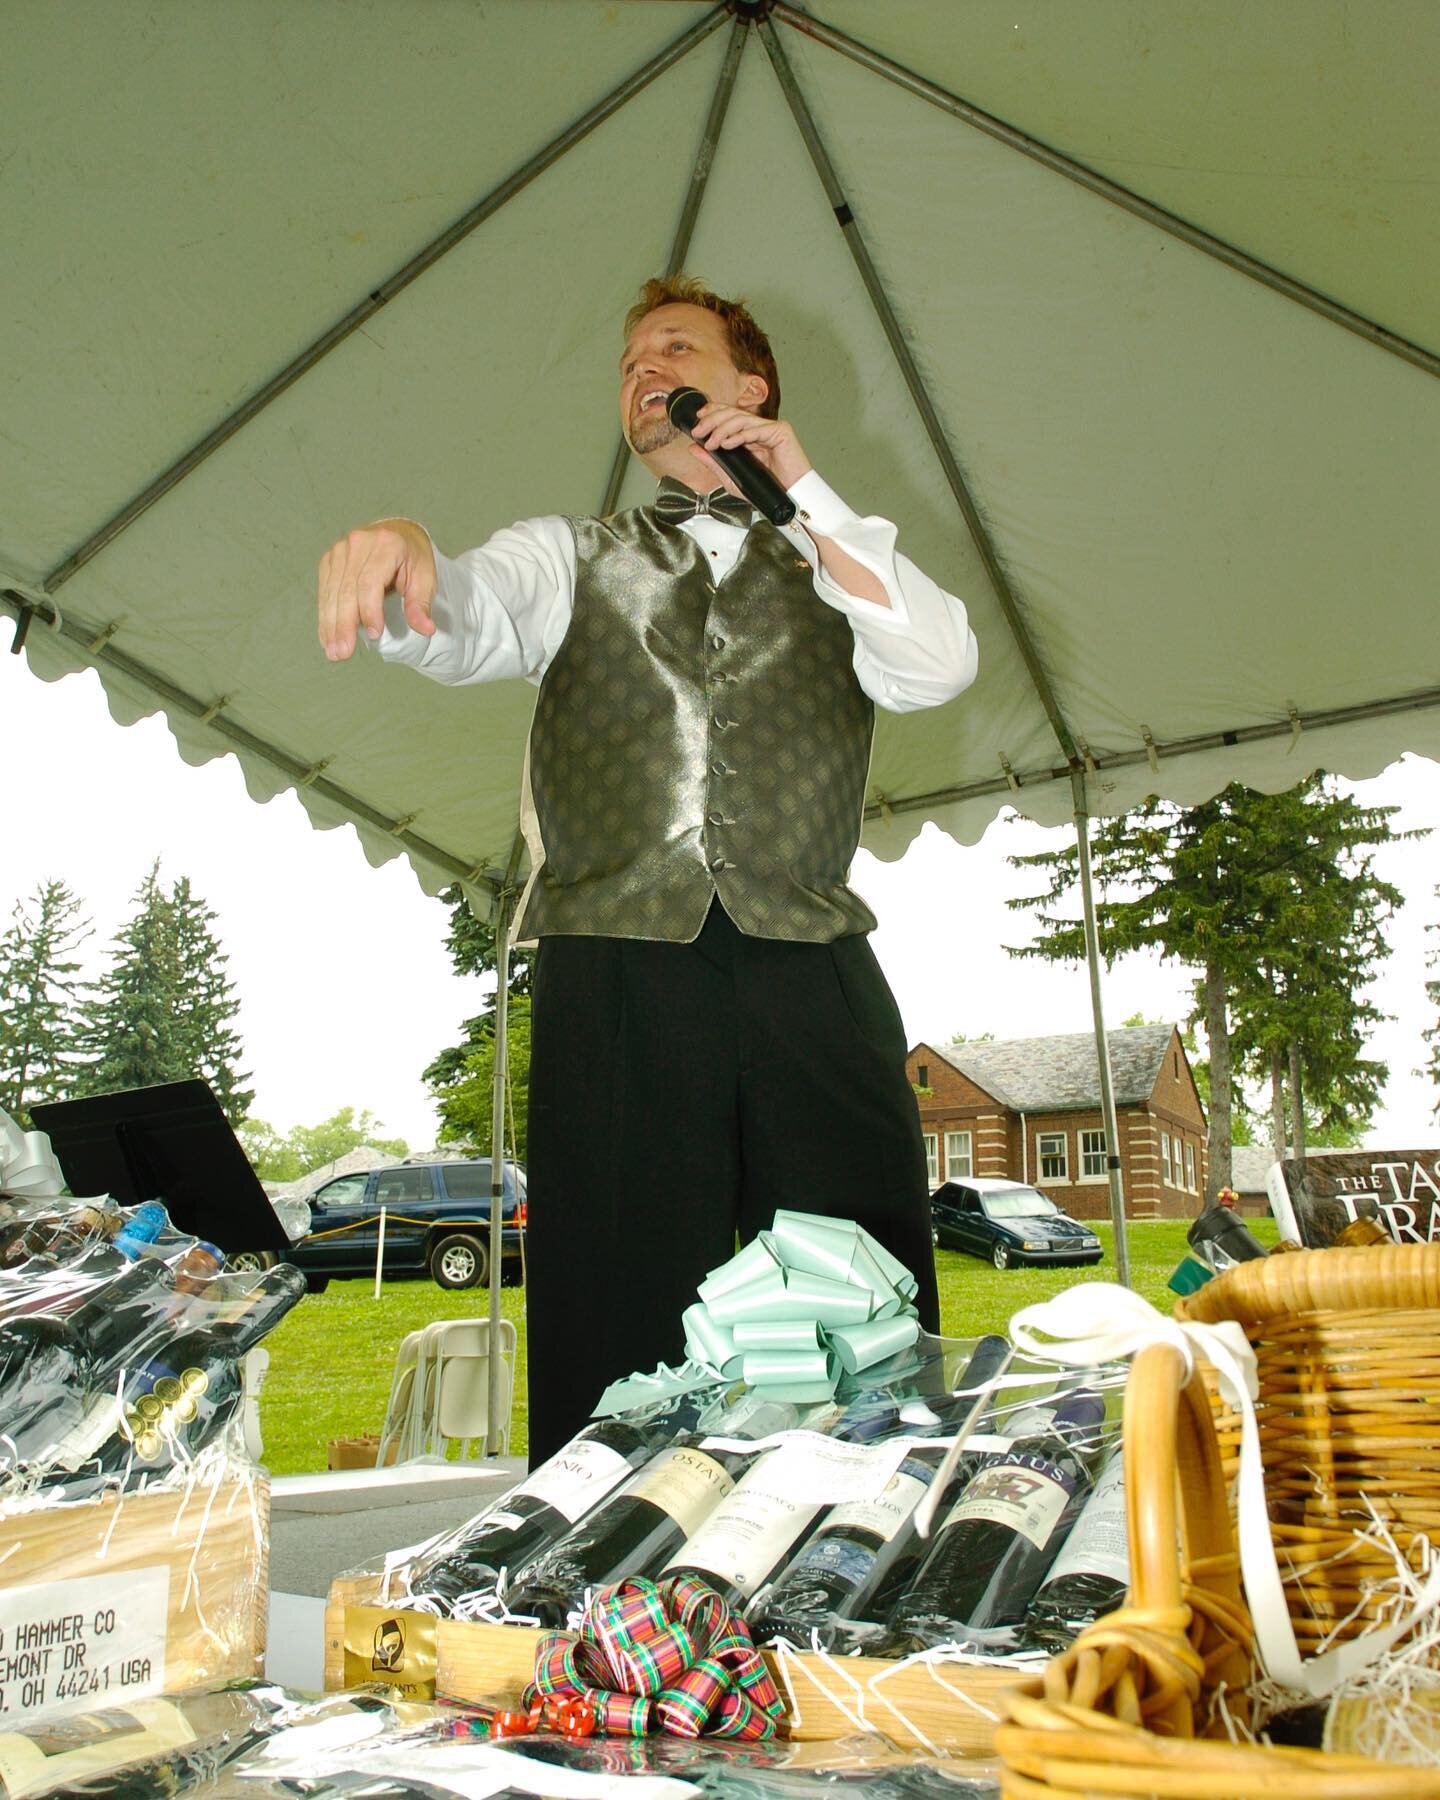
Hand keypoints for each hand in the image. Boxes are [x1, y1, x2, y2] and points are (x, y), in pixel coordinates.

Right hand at [317, 519, 436, 660]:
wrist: (397, 534)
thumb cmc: (412, 559)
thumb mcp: (425, 577)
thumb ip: (421, 603)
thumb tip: (426, 629)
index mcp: (386, 544)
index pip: (371, 582)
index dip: (370, 610)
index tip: (374, 635)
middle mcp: (358, 543)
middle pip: (346, 589)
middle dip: (344, 624)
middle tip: (343, 652)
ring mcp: (340, 550)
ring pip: (331, 592)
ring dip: (330, 624)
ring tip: (333, 651)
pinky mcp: (329, 559)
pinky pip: (324, 590)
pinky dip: (325, 616)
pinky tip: (326, 636)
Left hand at [686, 405, 811, 494]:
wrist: (789, 499)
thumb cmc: (766, 490)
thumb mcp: (732, 477)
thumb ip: (713, 463)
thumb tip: (694, 448)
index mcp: (749, 435)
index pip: (729, 415)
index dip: (713, 412)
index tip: (697, 418)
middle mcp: (760, 428)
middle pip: (733, 413)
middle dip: (712, 420)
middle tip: (698, 431)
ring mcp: (771, 428)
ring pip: (742, 419)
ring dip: (722, 429)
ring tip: (711, 443)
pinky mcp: (781, 431)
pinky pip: (756, 429)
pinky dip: (739, 435)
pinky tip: (727, 444)